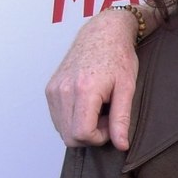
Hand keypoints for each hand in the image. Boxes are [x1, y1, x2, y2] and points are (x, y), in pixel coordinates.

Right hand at [45, 8, 140, 149]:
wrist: (102, 33)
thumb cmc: (118, 56)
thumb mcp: (127, 88)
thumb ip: (122, 119)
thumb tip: (121, 145)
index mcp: (84, 89)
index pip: (81, 133)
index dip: (99, 137)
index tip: (112, 125)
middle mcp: (63, 90)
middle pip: (69, 136)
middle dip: (90, 135)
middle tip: (107, 117)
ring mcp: (53, 90)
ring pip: (62, 130)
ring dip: (81, 128)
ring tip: (99, 109)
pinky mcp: (49, 89)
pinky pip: (58, 118)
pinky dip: (72, 119)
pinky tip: (88, 105)